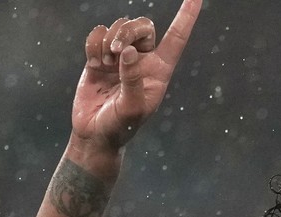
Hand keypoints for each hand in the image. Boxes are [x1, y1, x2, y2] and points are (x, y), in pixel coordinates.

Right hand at [71, 0, 200, 150]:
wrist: (94, 134)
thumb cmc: (120, 127)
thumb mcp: (131, 108)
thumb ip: (133, 80)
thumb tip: (130, 52)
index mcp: (160, 71)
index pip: (177, 38)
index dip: (186, 17)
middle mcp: (143, 60)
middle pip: (143, 26)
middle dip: (127, 31)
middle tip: (116, 51)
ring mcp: (121, 57)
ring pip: (119, 27)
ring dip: (108, 41)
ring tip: (105, 65)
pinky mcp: (99, 58)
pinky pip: (98, 34)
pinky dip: (94, 43)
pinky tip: (95, 62)